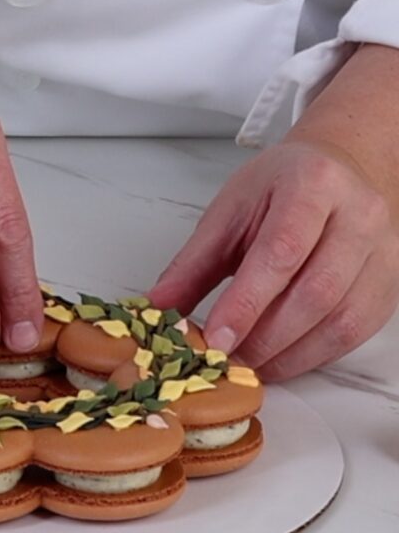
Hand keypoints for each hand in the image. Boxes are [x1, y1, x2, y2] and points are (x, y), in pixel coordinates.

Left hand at [148, 139, 398, 380]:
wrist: (337, 169)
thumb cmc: (281, 188)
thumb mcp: (229, 212)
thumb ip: (192, 264)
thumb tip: (156, 309)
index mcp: (312, 184)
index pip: (281, 252)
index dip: (247, 303)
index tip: (217, 338)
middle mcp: (358, 215)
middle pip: (315, 291)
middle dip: (265, 336)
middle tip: (227, 358)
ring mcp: (382, 250)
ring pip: (340, 319)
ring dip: (289, 354)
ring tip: (249, 362)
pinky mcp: (388, 284)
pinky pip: (353, 333)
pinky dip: (312, 355)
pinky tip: (281, 357)